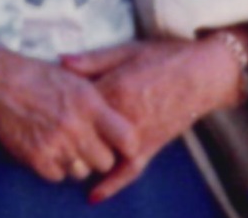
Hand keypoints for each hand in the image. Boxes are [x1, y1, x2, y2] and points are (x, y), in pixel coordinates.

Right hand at [0, 41, 142, 189]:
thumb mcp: (75, 80)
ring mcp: (55, 143)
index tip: (119, 145)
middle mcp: (75, 126)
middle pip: (105, 162)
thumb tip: (125, 129)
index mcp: (89, 103)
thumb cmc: (38, 78)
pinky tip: (45, 147)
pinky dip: (53, 166)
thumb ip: (100, 106)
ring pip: (81, 172)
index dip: (126, 146)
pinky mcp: (36, 157)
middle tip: (84, 143)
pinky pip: (58, 176)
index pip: (127, 140)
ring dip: (74, 162)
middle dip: (97, 156)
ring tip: (61, 142)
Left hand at [61, 37, 244, 201]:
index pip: (73, 103)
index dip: (56, 103)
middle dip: (65, 133)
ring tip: (61, 156)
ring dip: (81, 157)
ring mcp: (137, 136)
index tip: (44, 102)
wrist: (203, 74)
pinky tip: (93, 196)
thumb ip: (92, 60)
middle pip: (83, 132)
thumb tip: (60, 62)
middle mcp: (123, 117)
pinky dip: (111, 184)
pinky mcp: (151, 147)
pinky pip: (129, 171)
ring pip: (102, 153)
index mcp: (113, 89)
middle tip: (47, 130)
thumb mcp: (125, 51)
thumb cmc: (163, 57)